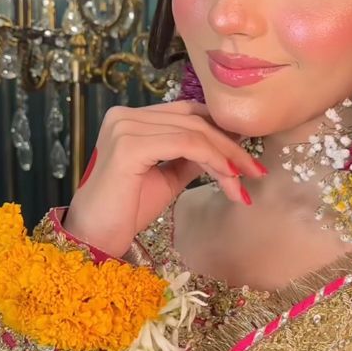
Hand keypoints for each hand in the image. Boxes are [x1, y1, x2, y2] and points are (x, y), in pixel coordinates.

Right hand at [62, 100, 264, 258]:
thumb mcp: (168, 176)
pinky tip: (228, 177)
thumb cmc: (128, 210)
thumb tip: (227, 147)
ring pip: (194, 132)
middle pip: (193, 120)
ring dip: (226, 158)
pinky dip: (212, 159)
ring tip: (243, 182)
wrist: (96, 237)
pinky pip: (185, 144)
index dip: (221, 130)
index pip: (186, 113)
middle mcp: (125, 115)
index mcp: (131, 118)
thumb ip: (192, 156)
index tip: (247, 155)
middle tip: (255, 171)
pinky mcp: (129, 145)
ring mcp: (125, 127)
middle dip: (230, 147)